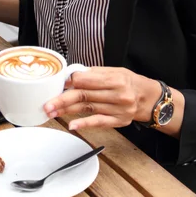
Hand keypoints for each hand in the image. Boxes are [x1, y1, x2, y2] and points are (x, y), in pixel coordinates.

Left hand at [44, 67, 160, 130]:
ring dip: (67, 111)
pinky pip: (98, 122)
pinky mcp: (118, 121)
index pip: (86, 80)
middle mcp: (117, 94)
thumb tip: (72, 76)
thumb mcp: (114, 71)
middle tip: (47, 104)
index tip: (58, 84)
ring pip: (87, 109)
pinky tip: (72, 125)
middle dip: (62, 100)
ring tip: (52, 112)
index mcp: (114, 79)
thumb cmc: (128, 82)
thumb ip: (94, 74)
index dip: (70, 82)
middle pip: (84, 96)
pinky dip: (84, 123)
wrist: (148, 98)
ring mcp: (117, 109)